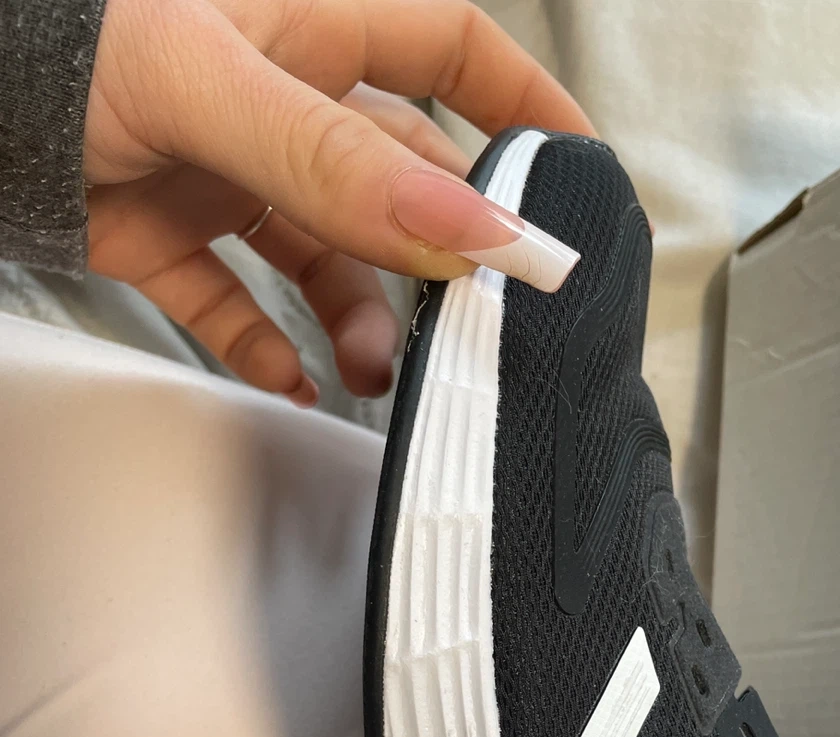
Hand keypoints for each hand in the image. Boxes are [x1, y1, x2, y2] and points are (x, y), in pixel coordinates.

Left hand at [85, 0, 593, 404]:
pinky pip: (234, 300)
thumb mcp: (209, 81)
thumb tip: (470, 223)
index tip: (575, 177)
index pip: (449, 46)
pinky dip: (266, 346)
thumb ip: (340, 159)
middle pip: (395, 177)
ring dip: (355, 318)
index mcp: (303, 19)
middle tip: (468, 319)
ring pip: (321, 253)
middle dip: (435, 253)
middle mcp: (272, 97)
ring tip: (370, 371)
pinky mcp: (160, 233)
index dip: (521, 108)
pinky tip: (293, 385)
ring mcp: (219, 168)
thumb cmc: (48, 35)